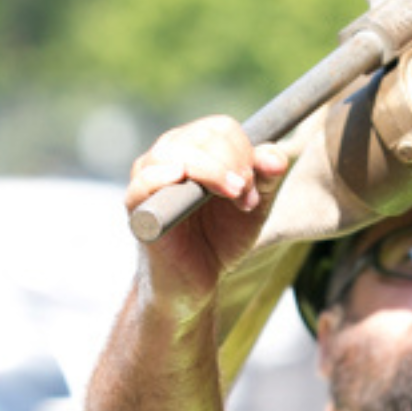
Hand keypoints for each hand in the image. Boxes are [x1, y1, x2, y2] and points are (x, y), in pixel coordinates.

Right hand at [125, 116, 289, 312]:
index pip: (220, 127)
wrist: (196, 283)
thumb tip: (275, 157)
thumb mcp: (253, 206)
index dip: (245, 153)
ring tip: (233, 196)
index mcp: (196, 148)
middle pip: (203, 136)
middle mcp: (169, 155)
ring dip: (212, 171)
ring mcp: (149, 177)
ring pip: (178, 152)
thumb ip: (266, 178)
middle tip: (245, 199)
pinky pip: (145, 180)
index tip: (252, 188)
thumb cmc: (221, 240)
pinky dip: (163, 175)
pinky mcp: (136, 206)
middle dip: (234, 165)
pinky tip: (179, 177)